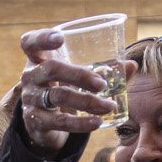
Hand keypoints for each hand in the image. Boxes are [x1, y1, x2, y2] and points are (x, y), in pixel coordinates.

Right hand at [17, 28, 117, 152]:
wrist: (41, 121)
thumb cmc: (62, 87)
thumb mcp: (75, 75)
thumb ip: (102, 69)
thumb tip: (131, 65)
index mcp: (39, 58)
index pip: (30, 42)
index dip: (42, 38)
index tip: (60, 38)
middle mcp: (30, 76)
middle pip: (51, 69)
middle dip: (79, 75)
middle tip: (102, 84)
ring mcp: (31, 99)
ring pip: (58, 96)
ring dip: (87, 102)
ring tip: (110, 106)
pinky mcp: (35, 121)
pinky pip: (60, 122)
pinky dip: (80, 124)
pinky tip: (97, 123)